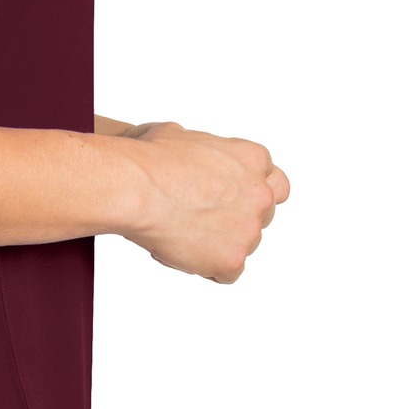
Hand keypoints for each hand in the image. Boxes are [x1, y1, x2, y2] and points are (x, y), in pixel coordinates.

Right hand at [120, 121, 289, 283]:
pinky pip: (227, 272)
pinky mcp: (233, 260)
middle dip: (241, 217)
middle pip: (266, 213)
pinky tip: (181, 252)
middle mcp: (261, 194)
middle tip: (209, 219)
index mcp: (253, 159)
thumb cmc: (151, 160)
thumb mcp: (182, 135)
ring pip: (245, 244)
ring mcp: (249, 229)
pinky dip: (207, 267)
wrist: (135, 189)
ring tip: (182, 233)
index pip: (273, 180)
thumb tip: (189, 154)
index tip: (231, 196)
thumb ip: (203, 150)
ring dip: (221, 243)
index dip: (249, 190)